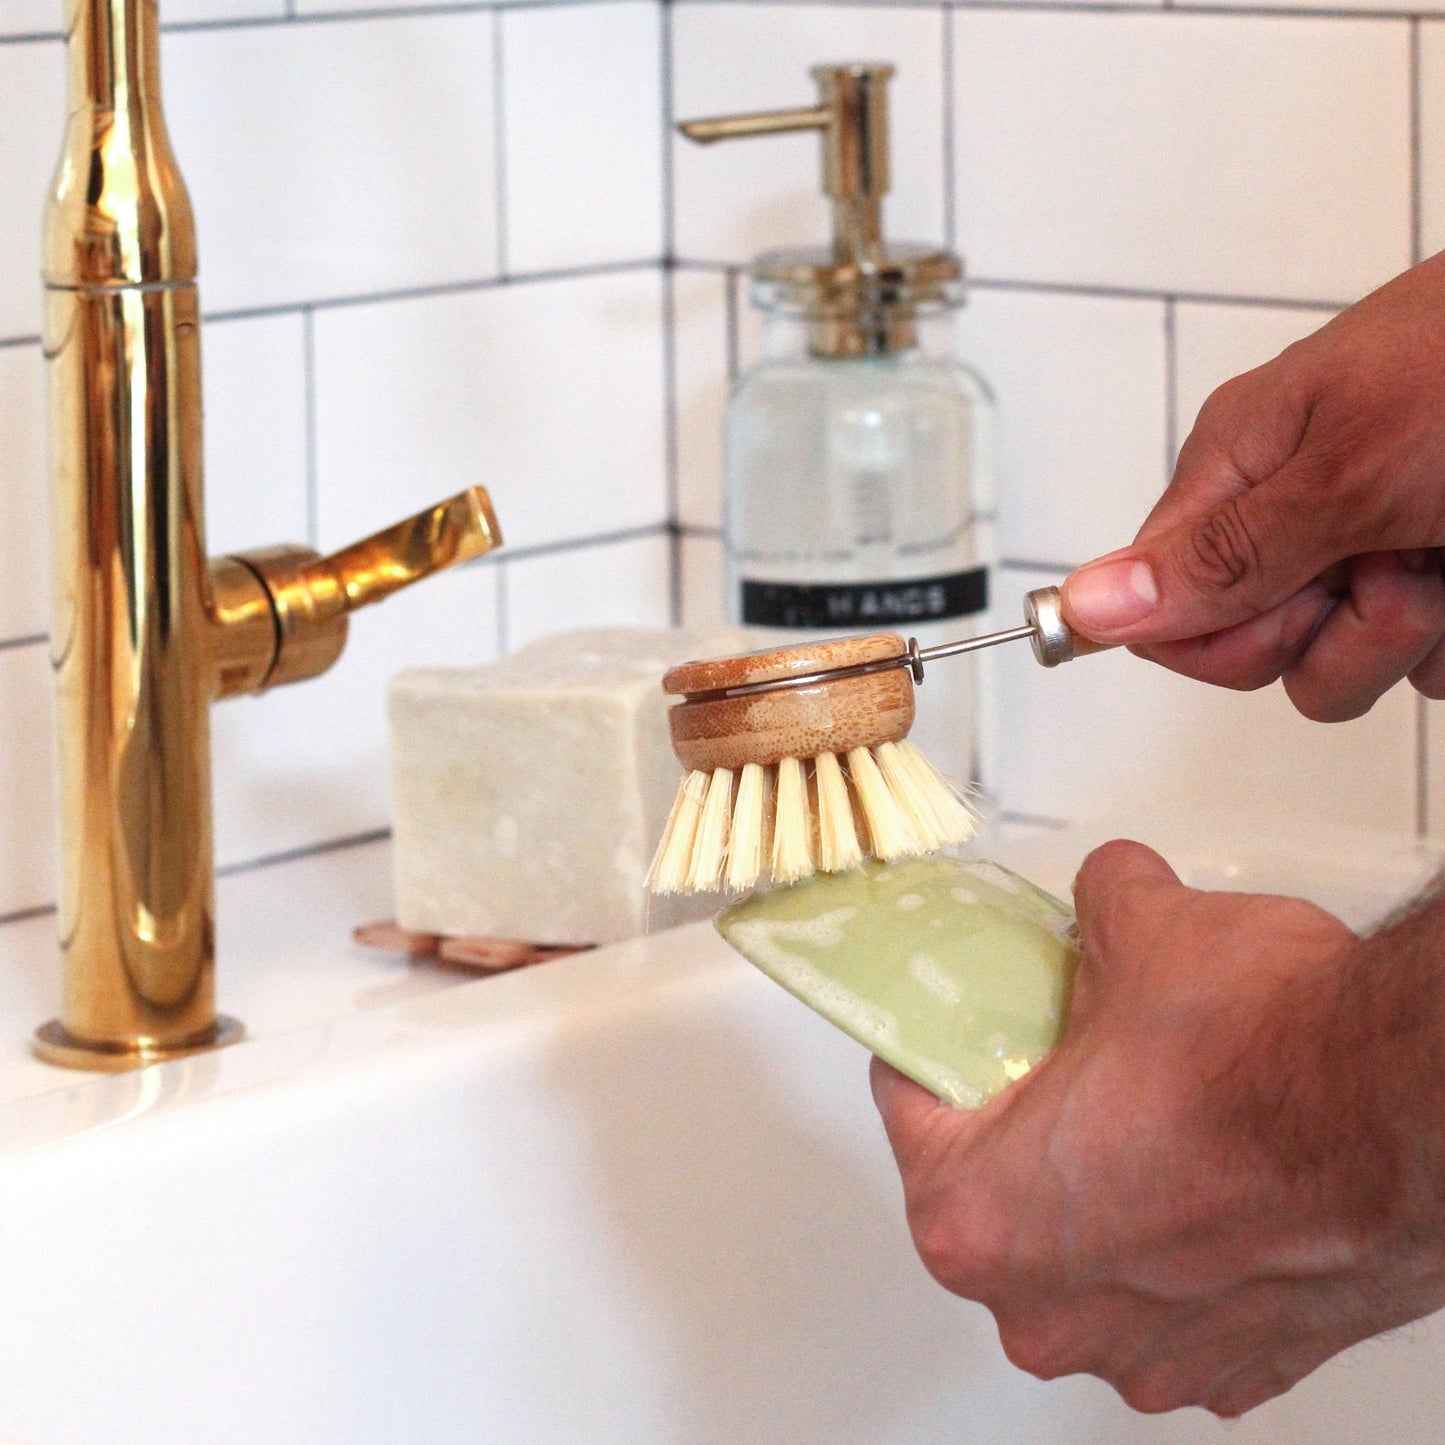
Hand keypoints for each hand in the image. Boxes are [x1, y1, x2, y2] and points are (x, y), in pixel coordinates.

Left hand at [871, 840, 1444, 1415]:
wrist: (1415, 1120)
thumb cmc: (1277, 1062)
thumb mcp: (1143, 927)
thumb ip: (1097, 905)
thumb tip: (1108, 893)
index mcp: (978, 1216)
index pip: (909, 1104)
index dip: (936, 1042)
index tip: (957, 1024)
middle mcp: (1048, 1311)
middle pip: (993, 1186)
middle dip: (1023, 1115)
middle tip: (1062, 1054)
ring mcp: (1144, 1352)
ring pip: (1083, 1245)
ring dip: (1104, 1181)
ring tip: (1149, 1108)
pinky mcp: (1232, 1365)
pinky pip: (1169, 1288)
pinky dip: (1180, 1232)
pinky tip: (1209, 1169)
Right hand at [1059, 251, 1444, 720]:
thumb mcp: (1348, 469)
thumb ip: (1222, 557)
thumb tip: (1085, 604)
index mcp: (1239, 470)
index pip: (1161, 611)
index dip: (1221, 636)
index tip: (1293, 596)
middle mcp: (1292, 515)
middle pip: (1252, 653)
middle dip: (1334, 634)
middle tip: (1395, 560)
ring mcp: (1367, 550)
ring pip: (1343, 670)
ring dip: (1412, 636)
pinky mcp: (1435, 578)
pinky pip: (1423, 666)